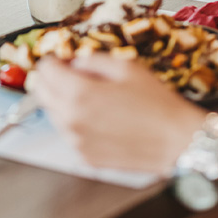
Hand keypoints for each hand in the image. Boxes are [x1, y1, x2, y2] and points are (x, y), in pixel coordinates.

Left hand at [33, 54, 203, 174]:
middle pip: (40, 92)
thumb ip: (93, 60)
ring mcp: (76, 142)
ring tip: (92, 98)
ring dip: (63, 102)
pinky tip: (100, 118)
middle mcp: (71, 120)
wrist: (177, 141)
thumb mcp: (126, 67)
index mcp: (78, 94)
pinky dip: (77, 123)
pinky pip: (70, 134)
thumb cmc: (157, 104)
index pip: (44, 70)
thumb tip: (75, 62)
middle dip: (51, 80)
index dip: (53, 60)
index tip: (62, 59)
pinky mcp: (85, 157)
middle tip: (70, 75)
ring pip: (53, 114)